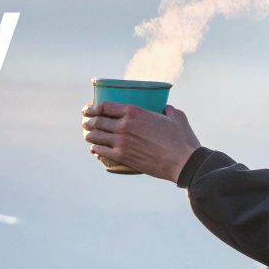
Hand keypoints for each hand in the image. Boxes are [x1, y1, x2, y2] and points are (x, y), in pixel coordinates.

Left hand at [81, 101, 200, 182]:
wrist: (182, 162)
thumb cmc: (181, 138)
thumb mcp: (176, 116)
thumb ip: (167, 109)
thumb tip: (165, 109)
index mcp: (134, 112)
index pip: (105, 106)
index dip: (93, 107)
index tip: (89, 109)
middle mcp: (123, 126)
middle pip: (97, 121)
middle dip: (89, 121)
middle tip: (87, 122)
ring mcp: (121, 142)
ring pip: (95, 136)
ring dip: (90, 135)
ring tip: (89, 135)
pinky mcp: (122, 157)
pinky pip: (101, 151)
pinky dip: (96, 149)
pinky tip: (94, 148)